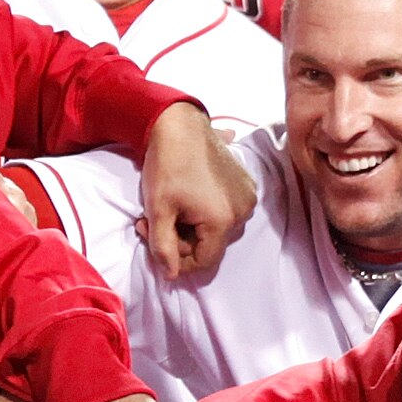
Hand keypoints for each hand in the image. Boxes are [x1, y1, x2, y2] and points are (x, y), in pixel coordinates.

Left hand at [140, 105, 251, 284]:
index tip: (153, 236)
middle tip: (155, 219)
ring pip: (217, 228)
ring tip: (173, 205)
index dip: (176, 259)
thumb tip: (171, 276)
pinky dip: (206, 209)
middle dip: (181, 238)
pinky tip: (188, 193)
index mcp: (223, 221)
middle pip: (211, 244)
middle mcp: (243, 212)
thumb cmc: (167, 166)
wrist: (180, 125)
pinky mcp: (246, 183)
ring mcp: (247, 196)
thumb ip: (163, 248)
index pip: (203, 262)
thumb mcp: (158, 210)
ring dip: (193, 224)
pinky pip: (226, 209)